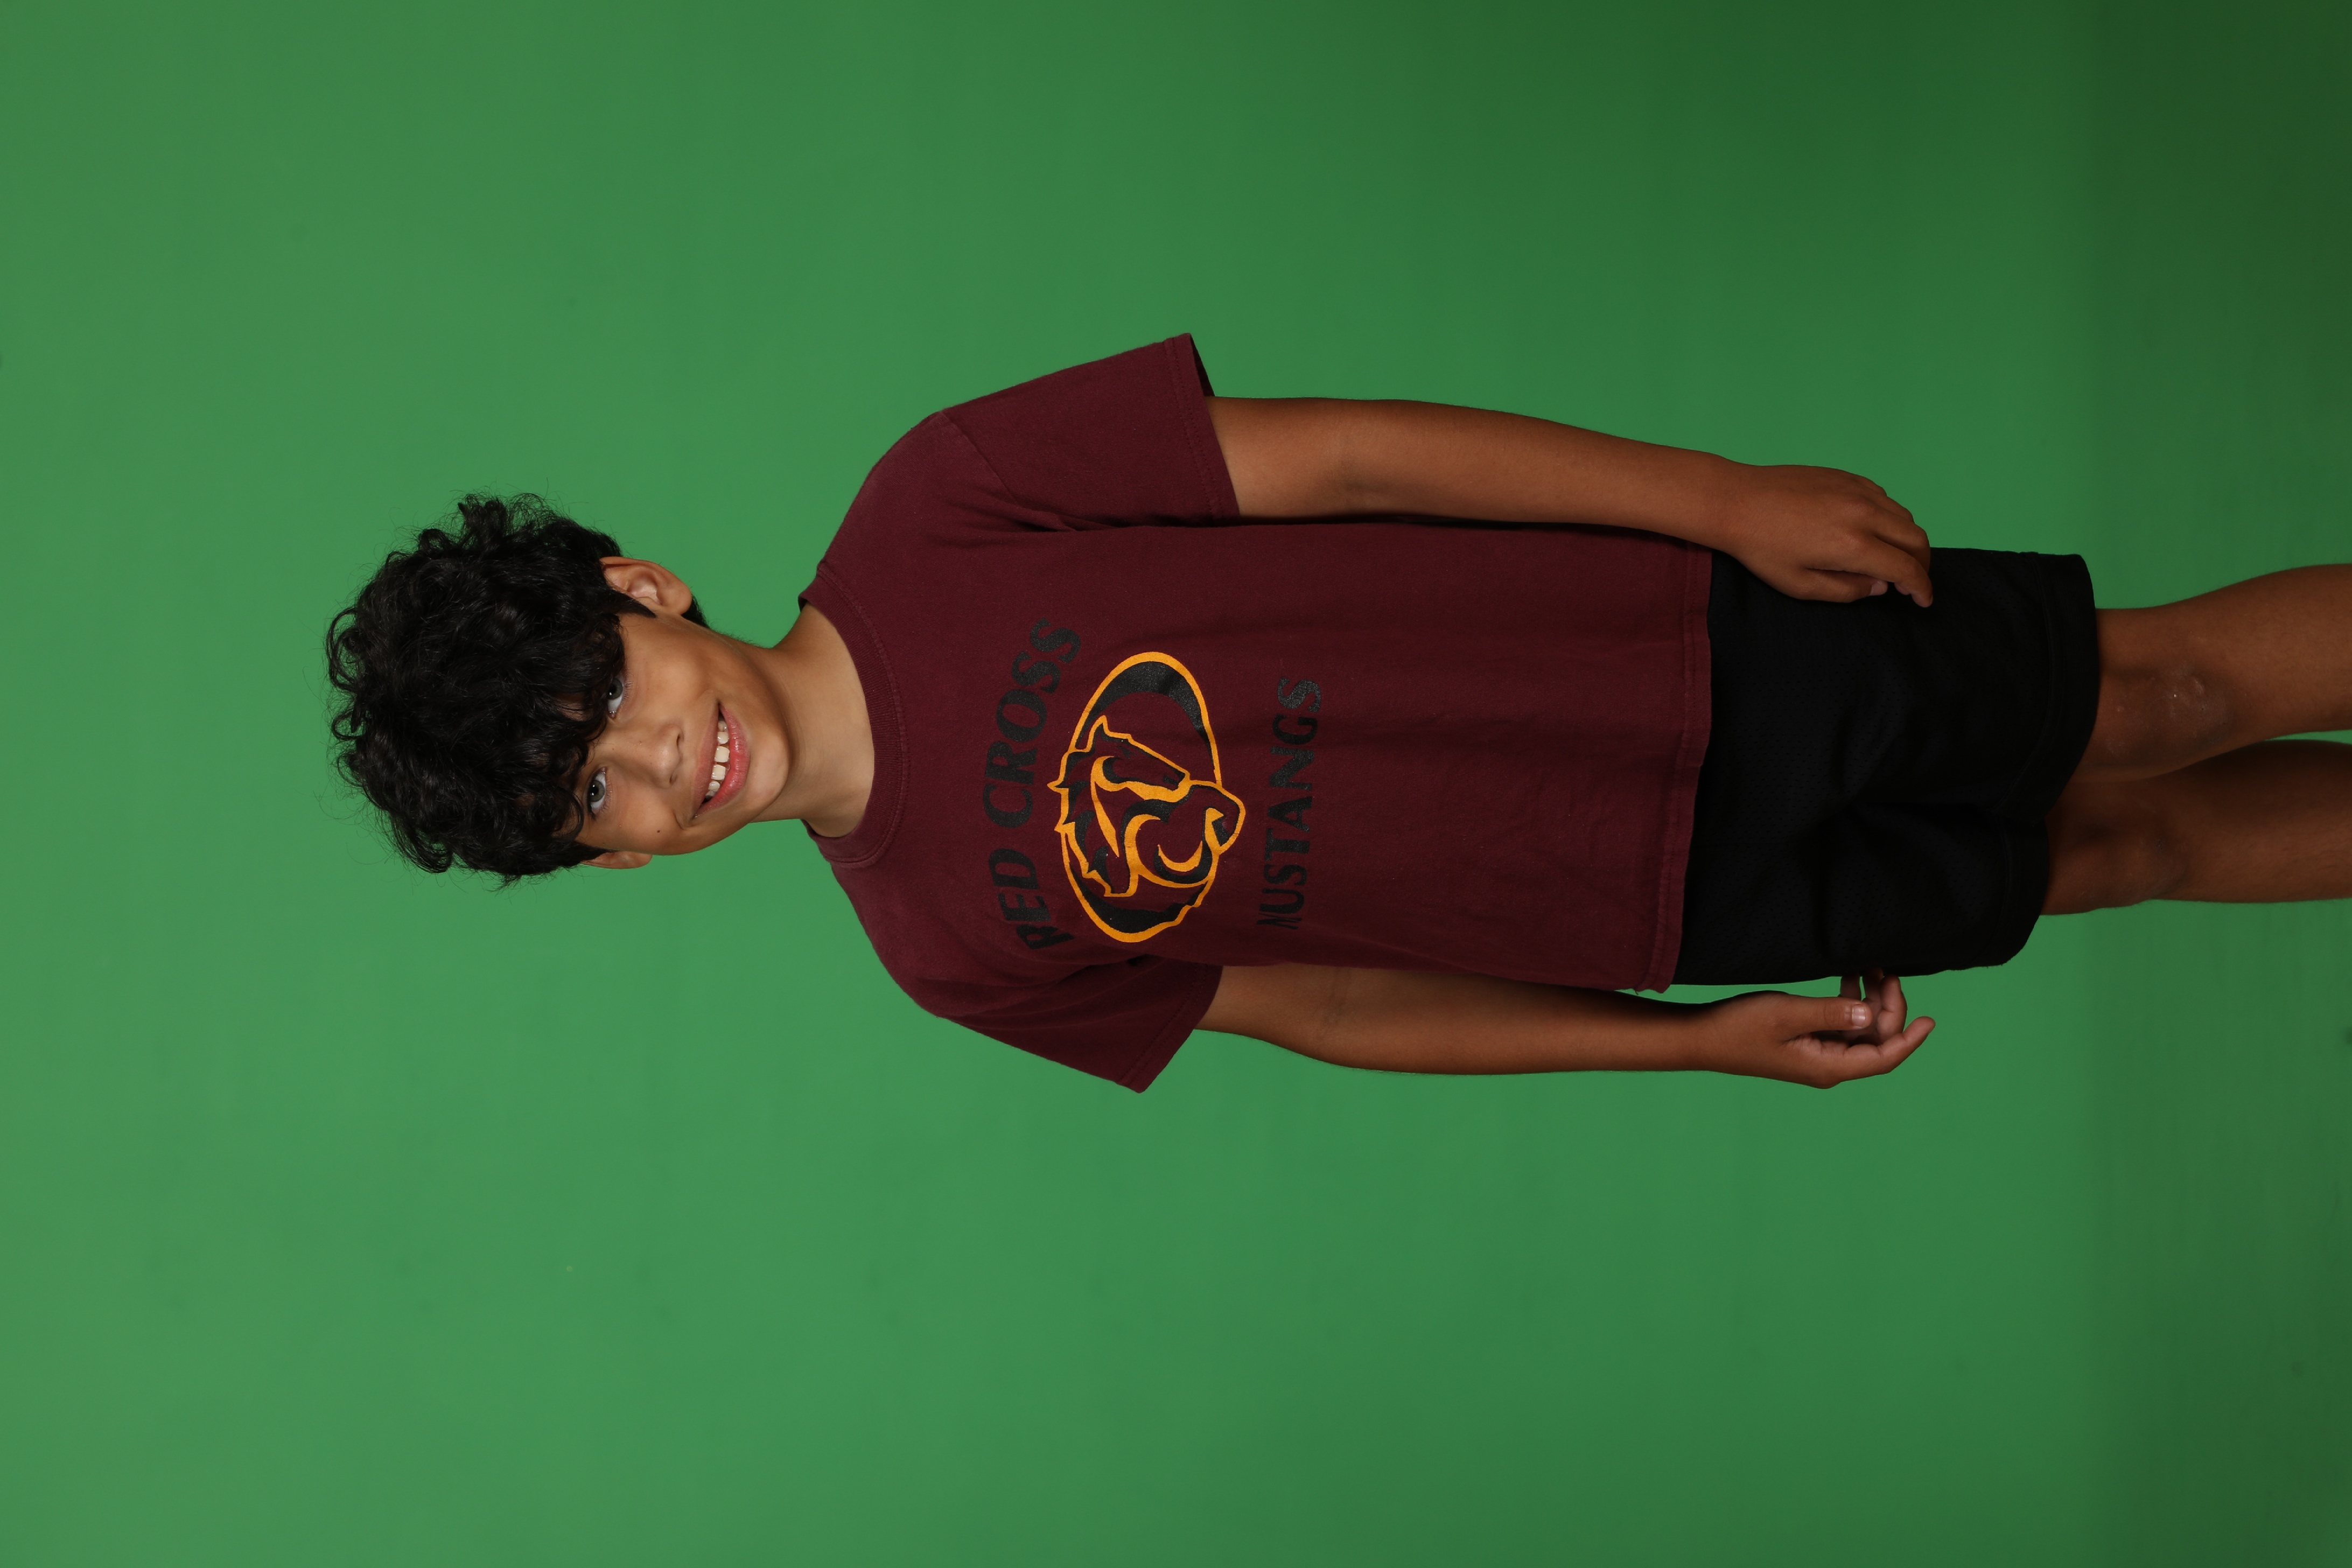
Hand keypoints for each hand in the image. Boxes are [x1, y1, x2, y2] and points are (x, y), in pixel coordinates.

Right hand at [1691, 971, 1934, 1087]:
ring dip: (1870, 1000)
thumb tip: (1870, 1012)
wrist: (1701, 1038)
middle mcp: (1828, 1065)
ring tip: (1870, 967)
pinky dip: (1850, 1002)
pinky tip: (1849, 977)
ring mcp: (1817, 1054)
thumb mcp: (1788, 1014)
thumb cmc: (1739, 1027)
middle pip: (1876, 1040)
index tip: (1930, 1020)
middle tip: (1887, 970)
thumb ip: (1831, 1011)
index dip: (1910, 1039)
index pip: (1884, 1057)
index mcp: (1829, 1066)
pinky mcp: (1806, 1043)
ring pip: (1860, 1029)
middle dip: (1888, 1006)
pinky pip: (1841, 1024)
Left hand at [1709, 463, 1932, 605]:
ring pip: (1904, 516)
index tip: (1923, 600)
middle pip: (1917, 539)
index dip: (1922, 588)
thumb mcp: (1800, 585)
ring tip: (1891, 558)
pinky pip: (1884, 498)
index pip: (1907, 568)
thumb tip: (1878, 586)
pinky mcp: (1848, 477)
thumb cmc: (1762, 548)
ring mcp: (1858, 490)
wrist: (1737, 501)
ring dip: (1907, 540)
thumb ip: (1846, 590)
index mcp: (1854, 545)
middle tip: (1910, 581)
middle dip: (1922, 564)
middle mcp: (1864, 514)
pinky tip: (1870, 531)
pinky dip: (1889, 518)